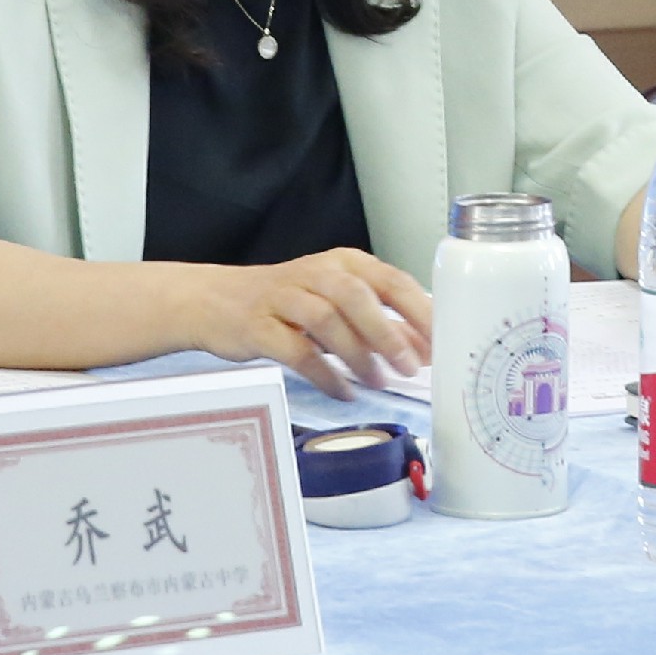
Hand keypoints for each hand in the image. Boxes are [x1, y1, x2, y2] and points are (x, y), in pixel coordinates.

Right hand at [180, 248, 432, 400]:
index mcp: (344, 262)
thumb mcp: (335, 300)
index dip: (418, 311)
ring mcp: (284, 297)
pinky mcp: (259, 325)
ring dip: (357, 354)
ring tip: (377, 382)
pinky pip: (296, 350)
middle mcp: (316, 272)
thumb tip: (421, 346)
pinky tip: (342, 392)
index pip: (390, 279)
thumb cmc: (286, 302)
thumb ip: (376, 319)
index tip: (439, 341)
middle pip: (358, 296)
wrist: (215, 301)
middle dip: (389, 332)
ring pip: (327, 320)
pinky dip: (324, 374)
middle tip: (409, 365)